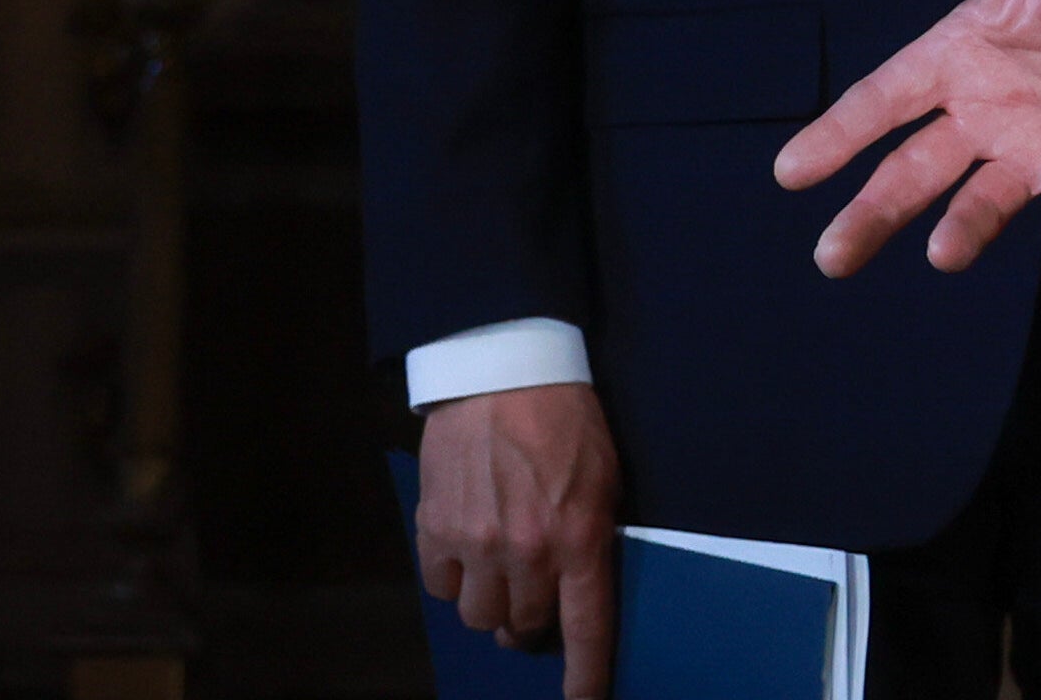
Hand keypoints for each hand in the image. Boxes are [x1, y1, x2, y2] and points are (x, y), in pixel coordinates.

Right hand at [413, 382, 619, 695]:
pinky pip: (441, 588)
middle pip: (524, 626)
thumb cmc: (567, 419)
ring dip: (491, 603)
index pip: (584, 628)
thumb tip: (580, 586)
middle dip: (531, 620)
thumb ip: (592, 536)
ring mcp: (476, 545)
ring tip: (499, 572)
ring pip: (479, 616)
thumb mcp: (605, 477)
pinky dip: (453, 580)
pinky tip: (465, 550)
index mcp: (579, 540)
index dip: (584, 675)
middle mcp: (526, 553)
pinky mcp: (435, 529)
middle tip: (535, 595)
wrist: (502, 371)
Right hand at [776, 0, 1040, 279]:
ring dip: (962, 231)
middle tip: (833, 256)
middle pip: (914, 170)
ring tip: (943, 253)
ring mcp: (1040, 153)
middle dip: (872, 212)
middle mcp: (988, 114)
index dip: (838, 134)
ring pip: (982, 203)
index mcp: (964, 54)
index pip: (885, 99)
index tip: (789, 173)